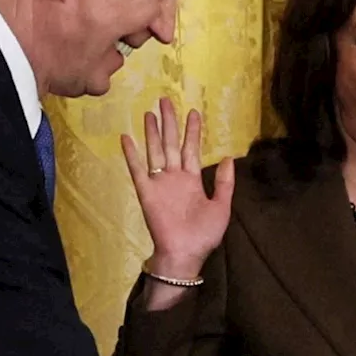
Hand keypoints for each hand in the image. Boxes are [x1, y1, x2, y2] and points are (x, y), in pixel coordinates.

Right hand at [121, 97, 234, 280]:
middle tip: (166, 100)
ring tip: (150, 112)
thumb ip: (224, 182)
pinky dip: (132, 154)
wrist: (185, 255)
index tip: (194, 112)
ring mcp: (160, 184)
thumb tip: (229, 157)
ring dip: (153, 132)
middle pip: (172, 143)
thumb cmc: (204, 235)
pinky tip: (126, 138)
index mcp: (192, 180)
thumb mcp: (222, 206)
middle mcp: (175, 177)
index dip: (192, 131)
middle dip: (170, 122)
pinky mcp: (147, 192)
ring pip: (156, 151)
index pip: (191, 149)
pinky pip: (138, 170)